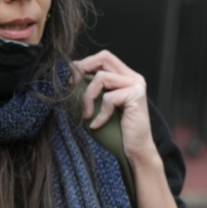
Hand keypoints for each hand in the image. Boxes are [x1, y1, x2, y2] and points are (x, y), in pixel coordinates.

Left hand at [75, 50, 157, 165]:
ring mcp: (136, 85)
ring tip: (86, 114)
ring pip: (101, 77)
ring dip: (88, 96)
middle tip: (72, 86)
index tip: (71, 81)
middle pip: (104, 57)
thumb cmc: (117, 130)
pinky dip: (100, 113)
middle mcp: (134, 78)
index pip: (103, 58)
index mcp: (127, 77)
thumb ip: (94, 89)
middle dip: (83, 69)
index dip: (84, 64)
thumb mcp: (102, 104)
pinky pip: (108, 98)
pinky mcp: (136, 96)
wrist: (137, 150)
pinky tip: (97, 124)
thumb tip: (70, 78)